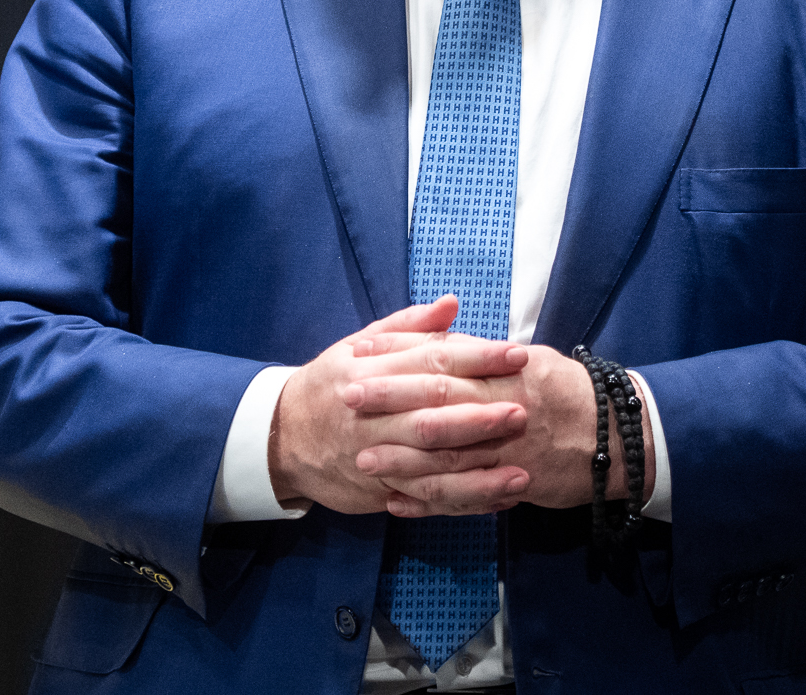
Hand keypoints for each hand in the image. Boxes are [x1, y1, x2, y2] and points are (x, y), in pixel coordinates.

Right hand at [270, 296, 531, 514]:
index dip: (476, 358)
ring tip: (523, 469)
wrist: (281, 438)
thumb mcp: (356, 346)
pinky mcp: (379, 488)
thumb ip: (408, 327)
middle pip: (432, 413)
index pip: (431, 360)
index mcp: (370, 370)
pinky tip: (499, 499)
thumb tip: (452, 304)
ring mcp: (375, 455)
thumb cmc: (329, 385)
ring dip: (479, 469)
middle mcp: (373, 413)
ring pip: (431, 463)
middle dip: (480, 413)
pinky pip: (426, 498)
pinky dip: (464, 501)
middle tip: (524, 410)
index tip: (517, 354)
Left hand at [350, 334, 654, 517]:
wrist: (623, 438)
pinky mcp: (514, 487)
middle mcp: (503, 410)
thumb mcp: (531, 360)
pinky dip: (430, 502)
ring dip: (401, 461)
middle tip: (345, 401)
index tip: (361, 354)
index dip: (400, 358)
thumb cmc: (572, 392)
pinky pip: (466, 499)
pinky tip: (398, 503)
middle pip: (437, 405)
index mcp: (505, 372)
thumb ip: (483, 354)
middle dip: (388, 404)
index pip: (443, 359)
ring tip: (363, 461)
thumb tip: (441, 336)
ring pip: (447, 458)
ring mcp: (508, 452)